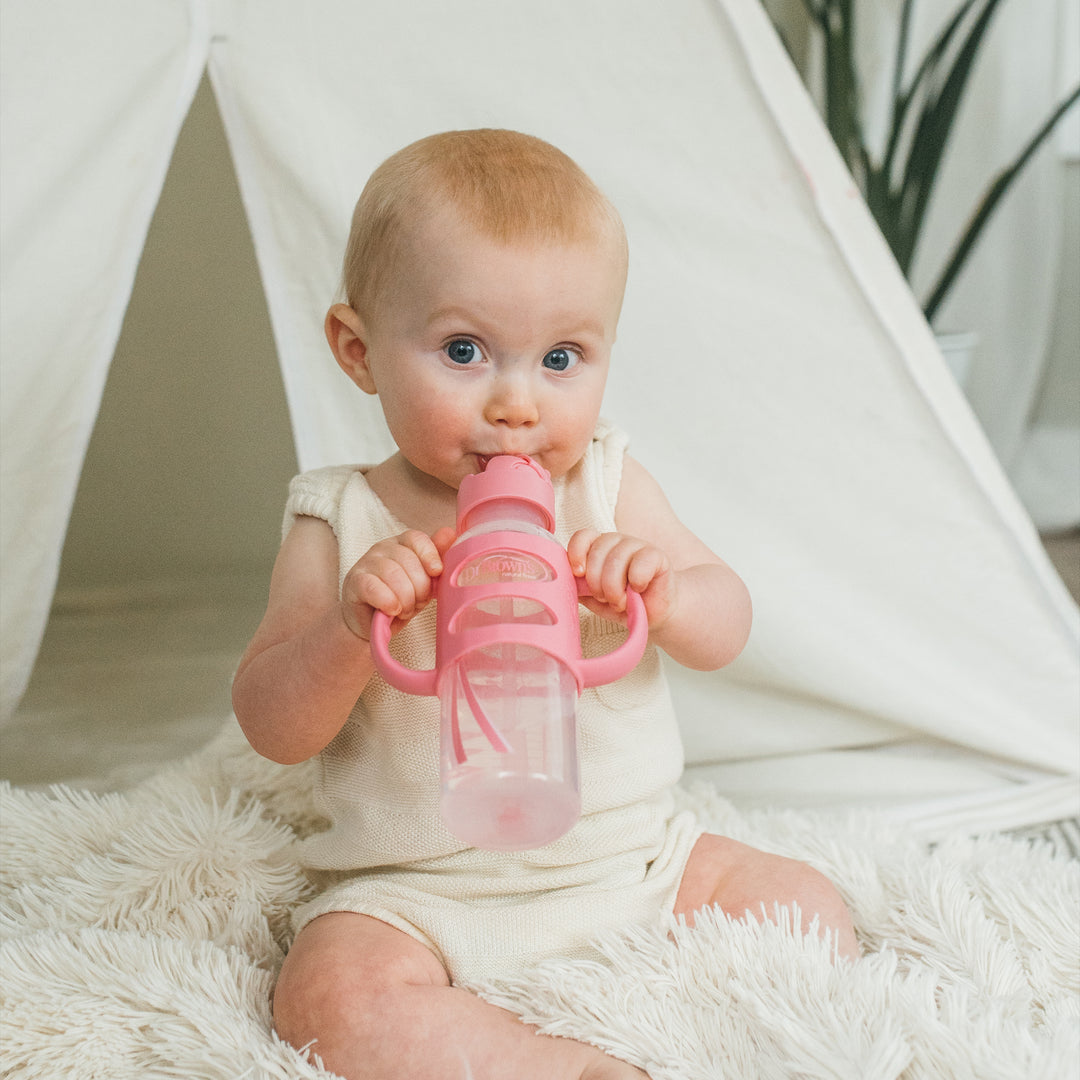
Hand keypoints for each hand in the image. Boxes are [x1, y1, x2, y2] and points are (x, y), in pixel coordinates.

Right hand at [340, 528, 454, 639]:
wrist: (372, 624)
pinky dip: (388, 601)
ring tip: (405, 610)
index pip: (416, 538)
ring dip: (405, 598)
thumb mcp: (424, 581)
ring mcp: (365, 563)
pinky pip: (374, 588)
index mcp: (401, 544)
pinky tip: (393, 610)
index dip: (429, 555)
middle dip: (420, 587)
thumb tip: (450, 533)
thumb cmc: (401, 599)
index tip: (437, 573)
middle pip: (407, 559)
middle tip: (418, 602)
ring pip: (393, 574)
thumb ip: (436, 557)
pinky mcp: (354, 582)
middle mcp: (382, 548)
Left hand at [566, 529, 676, 629]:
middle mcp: (616, 542)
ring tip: (621, 602)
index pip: (582, 536)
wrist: (653, 614)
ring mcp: (637, 545)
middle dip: (597, 583)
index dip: (577, 553)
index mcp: (598, 548)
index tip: (578, 573)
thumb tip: (562, 579)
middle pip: (597, 552)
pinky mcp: (657, 555)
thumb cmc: (622, 603)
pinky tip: (639, 590)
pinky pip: (640, 564)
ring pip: (616, 560)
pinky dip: (636, 583)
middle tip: (605, 599)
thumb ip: (578, 586)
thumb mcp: (593, 598)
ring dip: (615, 589)